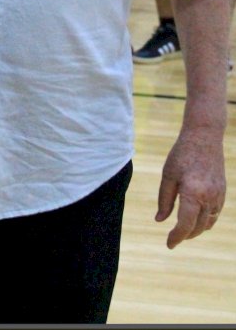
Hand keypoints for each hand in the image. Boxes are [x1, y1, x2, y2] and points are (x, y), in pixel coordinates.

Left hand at [156, 125, 225, 247]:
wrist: (204, 137)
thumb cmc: (181, 154)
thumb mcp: (168, 175)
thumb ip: (164, 200)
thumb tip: (160, 221)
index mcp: (193, 193)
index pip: (185, 224)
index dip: (176, 237)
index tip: (168, 245)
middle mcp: (209, 198)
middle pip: (197, 227)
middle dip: (185, 236)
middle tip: (172, 239)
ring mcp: (219, 196)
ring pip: (208, 223)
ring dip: (195, 229)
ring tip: (183, 230)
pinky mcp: (223, 193)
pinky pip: (215, 214)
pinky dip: (205, 220)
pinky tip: (196, 218)